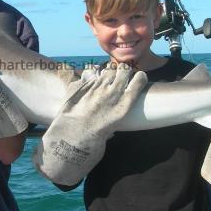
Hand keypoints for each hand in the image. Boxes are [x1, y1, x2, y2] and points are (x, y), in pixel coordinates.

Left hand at [33, 64, 147, 185]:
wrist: (71, 137)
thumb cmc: (93, 140)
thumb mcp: (110, 132)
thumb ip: (112, 124)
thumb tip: (110, 129)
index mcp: (124, 104)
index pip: (139, 80)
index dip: (139, 77)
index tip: (136, 79)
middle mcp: (113, 92)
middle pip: (124, 69)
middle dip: (123, 70)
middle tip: (120, 76)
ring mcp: (96, 86)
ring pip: (107, 69)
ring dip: (107, 72)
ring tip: (104, 80)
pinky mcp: (82, 84)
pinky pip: (90, 74)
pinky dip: (90, 78)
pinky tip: (87, 84)